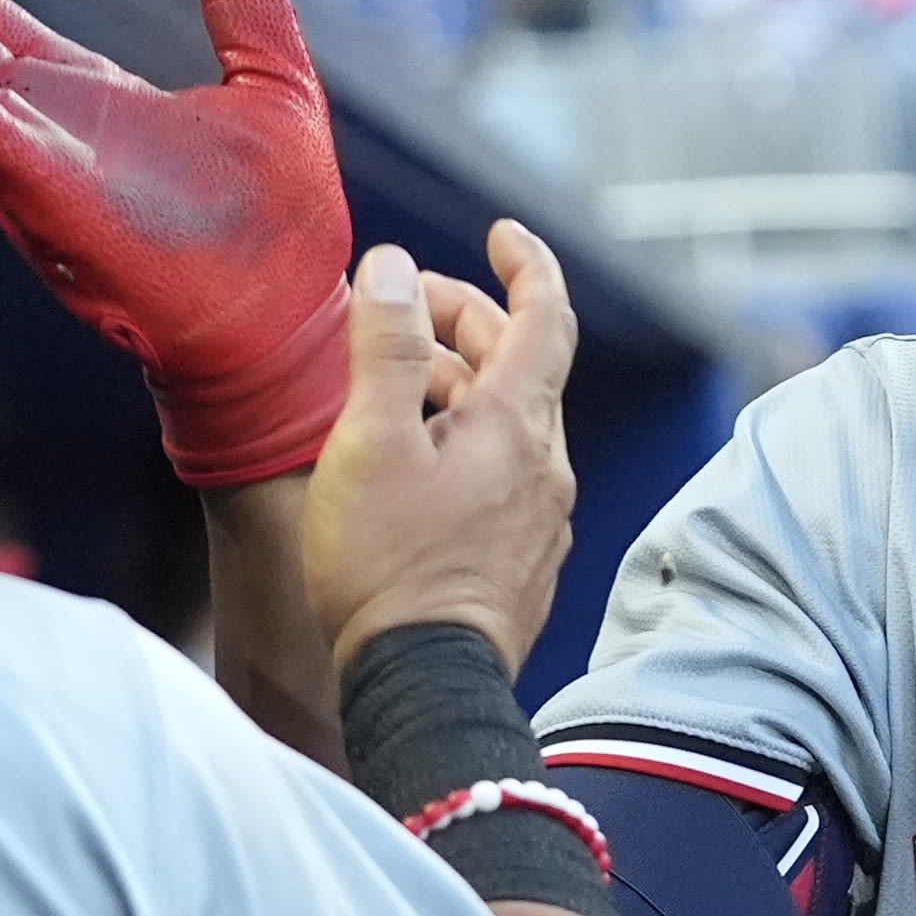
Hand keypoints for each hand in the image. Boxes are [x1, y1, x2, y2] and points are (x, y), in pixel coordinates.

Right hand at [307, 227, 578, 671]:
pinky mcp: (522, 561)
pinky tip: (415, 461)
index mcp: (517, 426)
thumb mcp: (369, 442)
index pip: (545, 316)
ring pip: (510, 423)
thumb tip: (395, 266)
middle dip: (466, 320)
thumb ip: (385, 346)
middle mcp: (545, 467)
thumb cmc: (386, 566)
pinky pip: (503, 475)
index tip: (500, 231)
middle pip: (521, 365)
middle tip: (402, 309)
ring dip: (458, 385)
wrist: (422, 684)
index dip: (526, 263)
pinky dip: (465, 441)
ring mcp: (540, 518)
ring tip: (392, 385)